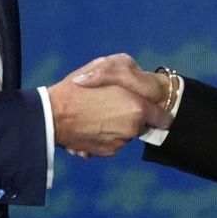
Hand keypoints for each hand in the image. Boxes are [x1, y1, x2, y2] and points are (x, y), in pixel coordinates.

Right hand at [47, 58, 171, 157]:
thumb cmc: (78, 88)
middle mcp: (132, 129)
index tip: (150, 107)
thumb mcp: (106, 65)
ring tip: (98, 112)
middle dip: (133, 115)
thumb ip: (129, 71)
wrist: (52, 115)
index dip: (158, 111)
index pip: (163, 118)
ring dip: (118, 125)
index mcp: (137, 109)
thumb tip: (139, 76)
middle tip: (112, 104)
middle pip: (142, 124)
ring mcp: (120, 143)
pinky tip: (91, 123)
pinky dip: (106, 134)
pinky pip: (113, 141)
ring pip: (127, 133)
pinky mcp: (106, 152)